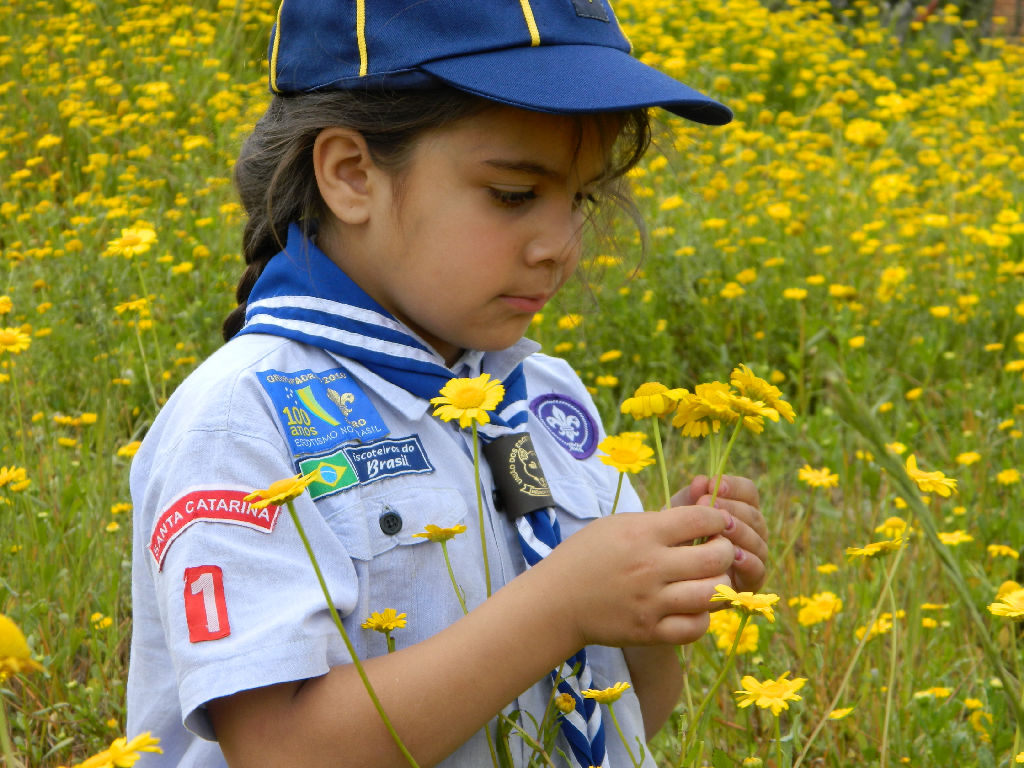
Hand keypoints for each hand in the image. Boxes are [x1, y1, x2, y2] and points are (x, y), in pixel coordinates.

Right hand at [538, 506, 734, 648]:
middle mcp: (650, 567)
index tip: (718, 521)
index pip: (700, 519)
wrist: (556, 600)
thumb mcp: (617, 525)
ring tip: (710, 579)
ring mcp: (651, 602)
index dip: (718, 517)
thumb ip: (658, 522)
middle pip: (716, 557)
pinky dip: (702, 616)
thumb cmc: (587, 555)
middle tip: (719, 550)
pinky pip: (696, 627)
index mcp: (642, 533)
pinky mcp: (649, 632)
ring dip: (719, 583)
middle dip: (726, 550)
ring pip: (712, 594)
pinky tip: (694, 606)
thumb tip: (703, 520)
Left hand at [673, 474, 767, 594]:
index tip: (715, 485)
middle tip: (712, 508)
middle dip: (733, 509)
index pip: (749, 492)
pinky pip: (758, 570)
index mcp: (741, 509)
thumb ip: (691, 495)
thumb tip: (701, 481)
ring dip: (741, 533)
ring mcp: (755, 556)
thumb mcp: (681, 512)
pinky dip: (749, 562)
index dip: (735, 487)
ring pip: (758, 541)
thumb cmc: (678, 535)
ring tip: (721, 529)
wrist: (670, 571)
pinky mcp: (751, 581)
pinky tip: (733, 555)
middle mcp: (753, 531)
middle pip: (754, 516)